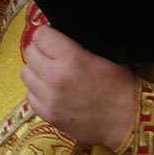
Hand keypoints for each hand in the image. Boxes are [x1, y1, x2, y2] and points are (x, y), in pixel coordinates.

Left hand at [23, 24, 137, 148]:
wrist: (128, 123)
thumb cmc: (120, 86)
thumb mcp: (105, 56)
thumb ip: (77, 43)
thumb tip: (56, 31)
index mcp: (72, 58)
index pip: (40, 34)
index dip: (49, 35)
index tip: (55, 40)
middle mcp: (55, 76)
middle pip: (30, 51)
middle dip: (41, 52)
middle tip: (54, 58)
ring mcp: (49, 97)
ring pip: (25, 72)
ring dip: (36, 71)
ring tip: (51, 75)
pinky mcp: (46, 113)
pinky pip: (29, 94)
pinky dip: (37, 91)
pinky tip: (52, 92)